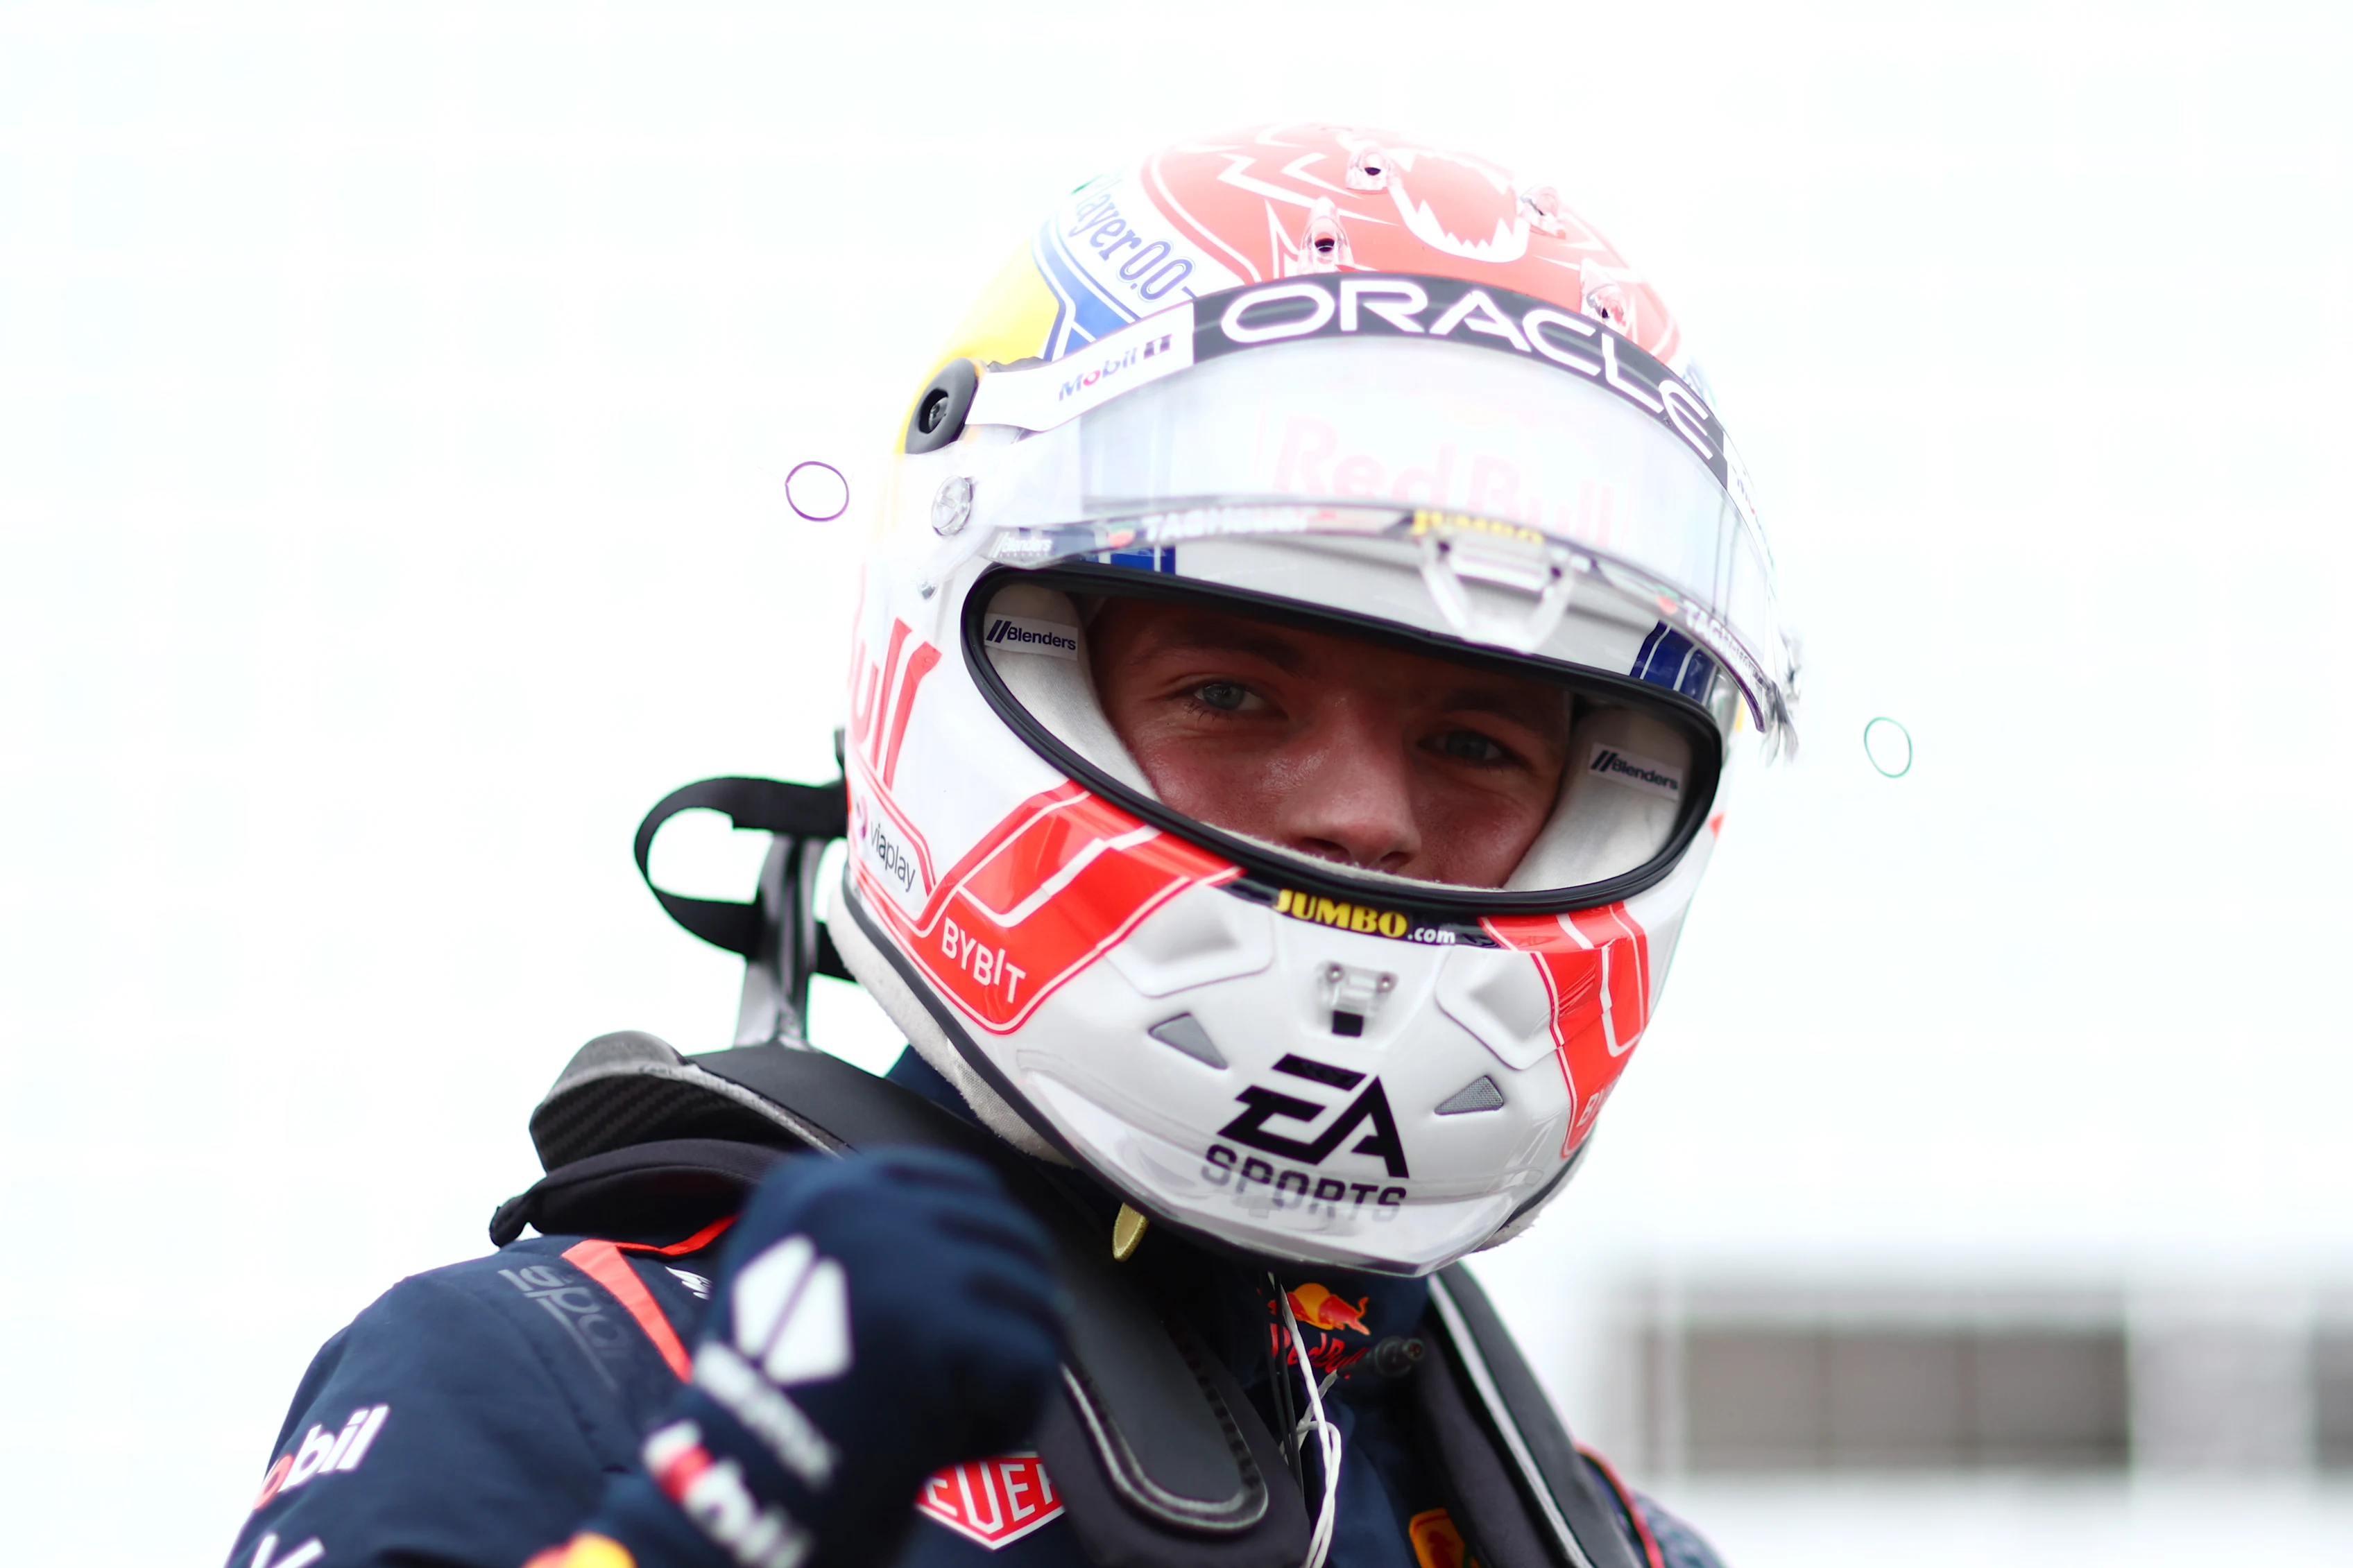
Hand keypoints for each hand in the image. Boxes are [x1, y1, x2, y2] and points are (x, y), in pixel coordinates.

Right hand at [588, 1149, 1065, 1567]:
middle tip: (988, 1371)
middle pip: (1010, 1235)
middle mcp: (861, 1203)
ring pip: (1032, 1298)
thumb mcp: (794, 1279)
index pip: (962, 1184)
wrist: (737, 1492)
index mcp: (820, 1189)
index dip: (991, 1247)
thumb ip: (872, 1242)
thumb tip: (985, 1241)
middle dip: (1014, 1308)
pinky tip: (956, 1447)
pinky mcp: (940, 1323)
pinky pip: (1032, 1360)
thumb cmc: (772, 1408)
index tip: (990, 1302)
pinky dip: (1010, 1416)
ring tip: (961, 1415)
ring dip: (1013, 1366)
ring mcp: (903, 1259)